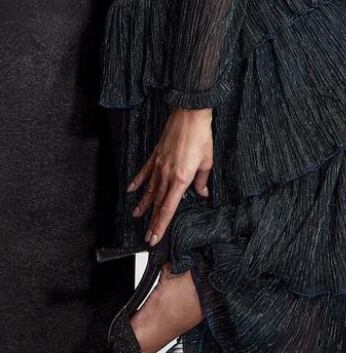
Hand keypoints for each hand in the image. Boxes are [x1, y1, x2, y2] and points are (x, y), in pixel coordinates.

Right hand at [127, 107, 213, 246]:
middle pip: (157, 203)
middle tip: (146, 236)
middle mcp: (167, 174)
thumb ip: (202, 180)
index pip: (168, 208)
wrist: (190, 114)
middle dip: (151, 221)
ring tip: (136, 215)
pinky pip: (144, 172)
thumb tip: (202, 193)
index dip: (161, 225)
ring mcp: (159, 164)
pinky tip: (131, 190)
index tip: (154, 238)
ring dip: (143, 204)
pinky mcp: (156, 155)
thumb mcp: (207, 161)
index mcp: (181, 179)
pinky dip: (137, 181)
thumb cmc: (201, 136)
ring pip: (149, 189)